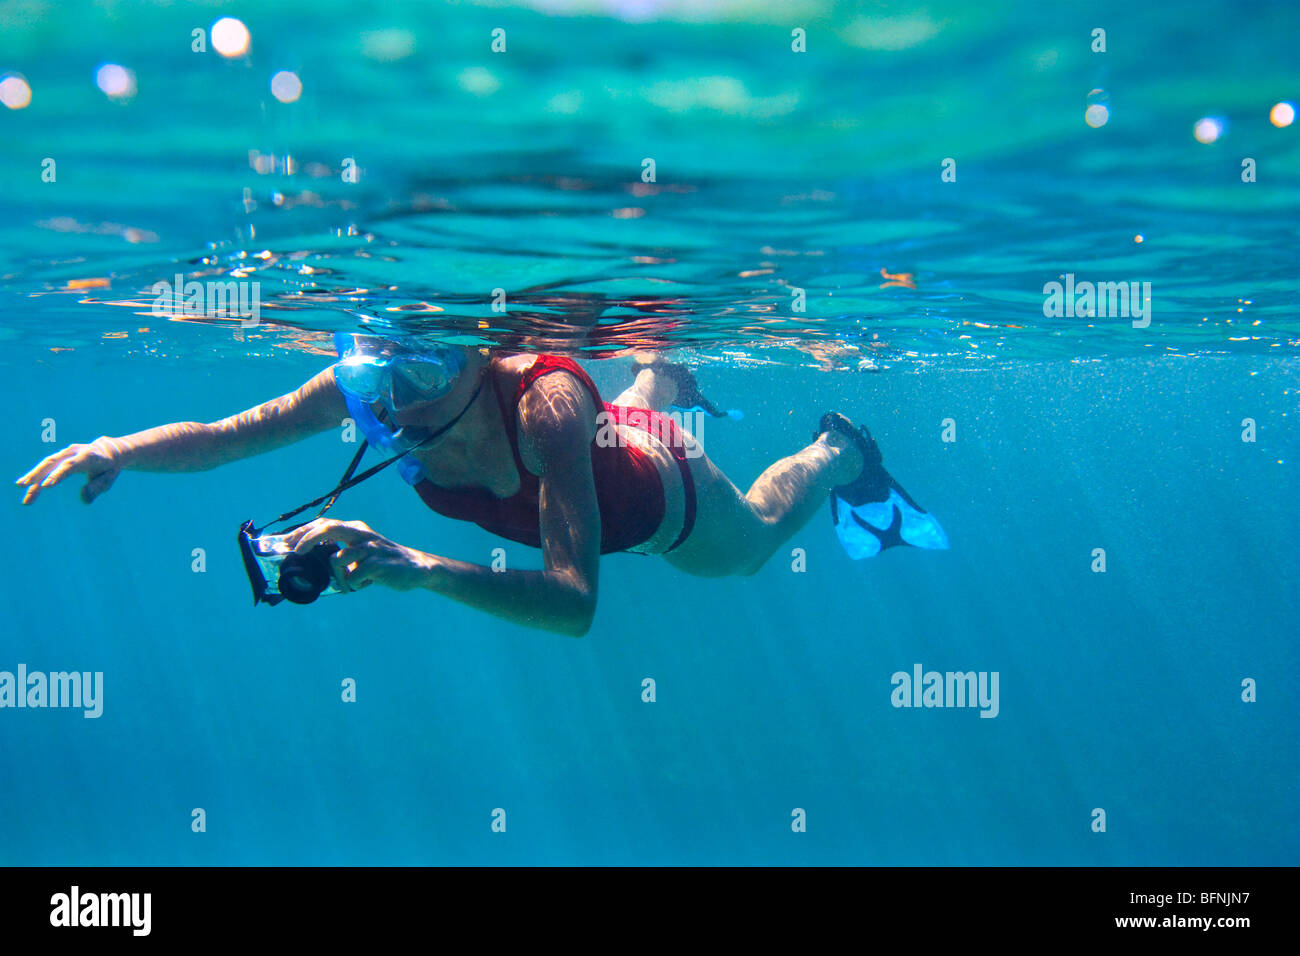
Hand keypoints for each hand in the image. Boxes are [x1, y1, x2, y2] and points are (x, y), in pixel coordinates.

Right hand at [15, 438, 120, 504]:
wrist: (109, 451)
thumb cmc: (109, 469)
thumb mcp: (109, 479)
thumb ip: (97, 488)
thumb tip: (84, 500)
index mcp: (89, 456)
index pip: (71, 465)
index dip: (58, 475)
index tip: (46, 486)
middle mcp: (75, 451)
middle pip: (54, 462)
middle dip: (38, 473)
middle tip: (25, 485)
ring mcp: (66, 452)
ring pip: (47, 463)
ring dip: (33, 474)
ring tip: (21, 486)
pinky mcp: (60, 456)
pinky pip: (46, 465)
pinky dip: (36, 474)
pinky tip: (24, 484)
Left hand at [282, 518, 431, 592]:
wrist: (416, 568)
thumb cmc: (381, 562)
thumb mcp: (360, 552)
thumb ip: (340, 554)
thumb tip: (308, 563)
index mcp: (355, 529)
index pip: (325, 524)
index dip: (304, 531)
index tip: (287, 542)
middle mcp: (361, 534)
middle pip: (329, 528)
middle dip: (308, 539)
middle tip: (296, 552)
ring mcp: (370, 548)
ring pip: (338, 559)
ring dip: (337, 577)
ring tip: (350, 584)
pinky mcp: (379, 564)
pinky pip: (353, 576)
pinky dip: (353, 584)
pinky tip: (364, 584)